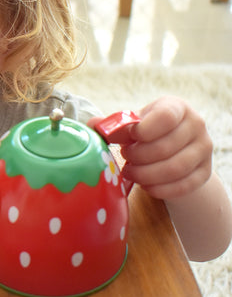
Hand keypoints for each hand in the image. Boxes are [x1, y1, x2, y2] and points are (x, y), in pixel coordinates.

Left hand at [94, 96, 212, 199]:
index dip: (142, 131)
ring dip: (146, 174)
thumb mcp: (134, 123)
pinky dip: (159, 189)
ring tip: (130, 172)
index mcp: (176, 107)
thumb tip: (92, 125)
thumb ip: (114, 125)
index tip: (129, 138)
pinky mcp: (205, 173)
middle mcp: (196, 126)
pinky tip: (145, 185)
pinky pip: (183, 186)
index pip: (164, 117)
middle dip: (138, 157)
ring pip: (174, 169)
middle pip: (165, 147)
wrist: (176, 149)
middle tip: (125, 158)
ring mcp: (204, 150)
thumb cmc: (148, 132)